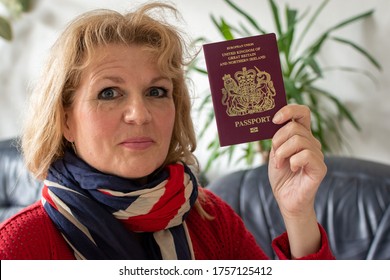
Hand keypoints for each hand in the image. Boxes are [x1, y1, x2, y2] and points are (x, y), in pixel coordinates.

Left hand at [268, 104, 325, 257]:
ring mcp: (317, 154)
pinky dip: (293, 161)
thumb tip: (274, 121)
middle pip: (295, 127)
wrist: (285, 198)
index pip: (302, 112)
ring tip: (280, 164)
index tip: (274, 119)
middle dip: (278, 139)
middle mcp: (312, 142)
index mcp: (301, 136)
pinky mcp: (319, 168)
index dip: (289, 110)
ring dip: (282, 153)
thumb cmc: (281, 176)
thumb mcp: (275, 152)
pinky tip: (292, 169)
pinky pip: (305, 155)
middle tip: (274, 153)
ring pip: (298, 140)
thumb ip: (277, 137)